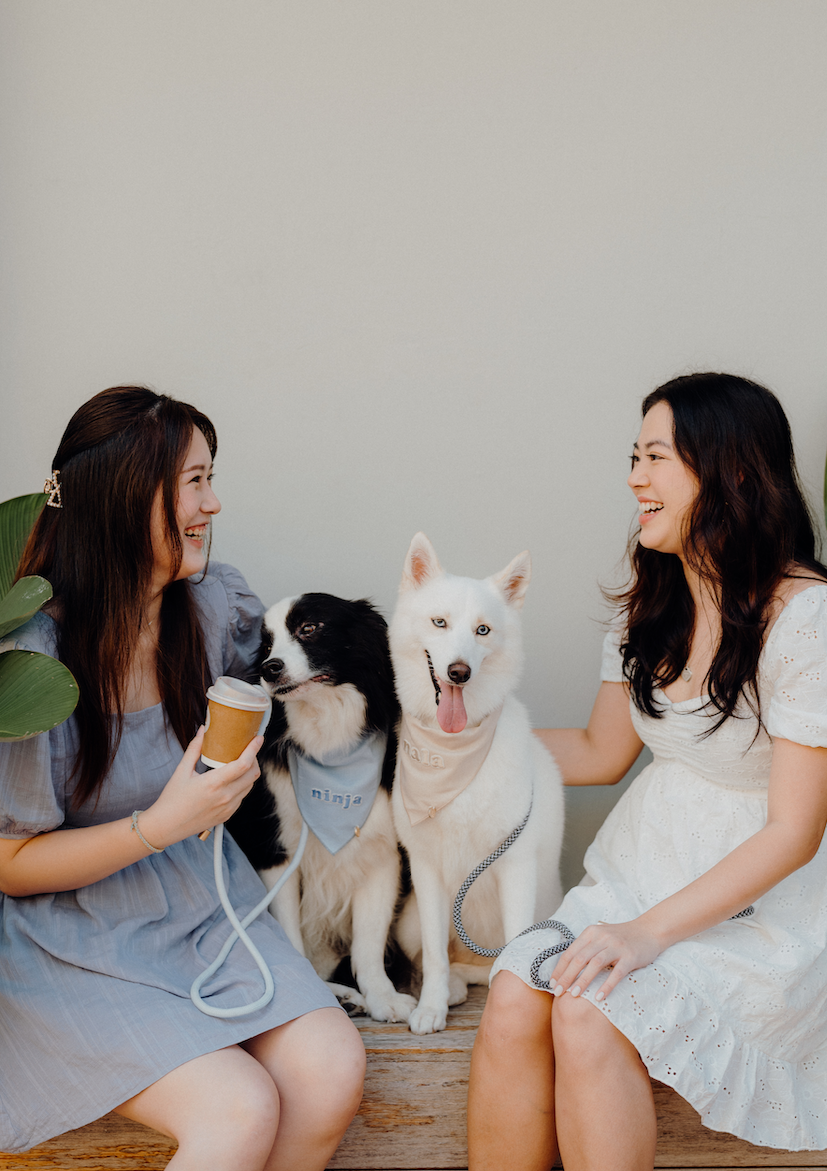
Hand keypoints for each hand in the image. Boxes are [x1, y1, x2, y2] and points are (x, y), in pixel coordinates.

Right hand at [140, 727, 262, 848]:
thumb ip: (195, 749)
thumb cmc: (172, 799)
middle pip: (253, 774)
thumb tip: (203, 730)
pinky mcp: (227, 815)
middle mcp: (225, 797)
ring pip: (249, 786)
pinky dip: (241, 785)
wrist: (166, 826)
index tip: (258, 739)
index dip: (254, 749)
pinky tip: (231, 780)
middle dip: (254, 759)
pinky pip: (242, 797)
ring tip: (239, 763)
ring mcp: (228, 808)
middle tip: (247, 750)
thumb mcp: (182, 771)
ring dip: (248, 773)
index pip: (243, 764)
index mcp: (213, 783)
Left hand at [549, 918, 662, 1002]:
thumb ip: (586, 948)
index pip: (570, 952)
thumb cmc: (621, 937)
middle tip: (558, 993)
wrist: (649, 931)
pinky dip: (606, 985)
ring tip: (574, 995)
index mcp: (591, 933)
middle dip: (566, 977)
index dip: (560, 969)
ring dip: (583, 980)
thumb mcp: (601, 936)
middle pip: (579, 958)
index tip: (552, 984)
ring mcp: (616, 946)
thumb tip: (566, 969)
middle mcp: (602, 937)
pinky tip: (598, 997)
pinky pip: (616, 973)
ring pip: (595, 964)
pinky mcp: (630, 956)